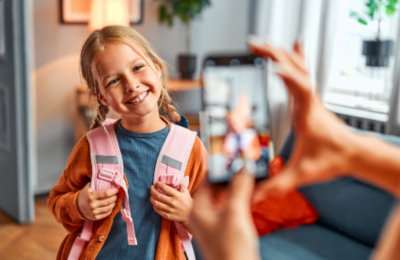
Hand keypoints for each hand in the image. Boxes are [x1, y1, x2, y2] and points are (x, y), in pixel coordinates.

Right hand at [77, 183, 118, 220]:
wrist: (76, 206)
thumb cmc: (85, 195)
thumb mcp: (88, 187)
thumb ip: (95, 182)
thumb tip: (106, 178)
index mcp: (91, 196)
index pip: (106, 194)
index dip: (113, 192)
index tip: (117, 190)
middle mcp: (92, 204)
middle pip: (108, 201)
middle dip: (115, 198)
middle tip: (117, 195)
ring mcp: (94, 212)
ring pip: (108, 208)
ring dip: (114, 203)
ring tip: (115, 200)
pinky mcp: (95, 217)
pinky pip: (106, 214)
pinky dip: (110, 210)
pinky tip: (111, 206)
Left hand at [150, 182, 192, 222]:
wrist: (191, 214)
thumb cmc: (188, 201)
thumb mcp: (185, 191)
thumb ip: (179, 186)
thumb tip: (172, 182)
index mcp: (177, 195)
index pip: (164, 188)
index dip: (158, 184)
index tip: (156, 183)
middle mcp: (172, 202)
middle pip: (158, 195)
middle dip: (153, 190)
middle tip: (151, 188)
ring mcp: (170, 210)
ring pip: (156, 203)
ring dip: (152, 198)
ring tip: (151, 196)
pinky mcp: (168, 216)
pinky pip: (158, 211)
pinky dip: (154, 206)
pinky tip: (154, 203)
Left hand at [189, 170, 258, 259]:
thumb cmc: (231, 249)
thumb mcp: (235, 213)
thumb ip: (239, 188)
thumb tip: (243, 167)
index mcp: (198, 209)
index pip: (208, 180)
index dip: (220, 168)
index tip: (233, 157)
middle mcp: (204, 214)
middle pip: (217, 188)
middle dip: (231, 177)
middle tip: (245, 164)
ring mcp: (215, 222)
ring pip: (226, 198)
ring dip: (238, 187)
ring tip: (251, 175)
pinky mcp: (226, 229)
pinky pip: (232, 207)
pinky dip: (241, 199)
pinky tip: (252, 193)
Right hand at [249, 42, 355, 199]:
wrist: (353, 154)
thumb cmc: (332, 160)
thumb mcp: (302, 175)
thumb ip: (278, 186)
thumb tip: (255, 195)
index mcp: (308, 115)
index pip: (302, 89)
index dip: (289, 77)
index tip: (273, 67)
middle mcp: (309, 101)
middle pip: (295, 69)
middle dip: (274, 54)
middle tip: (253, 46)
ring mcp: (310, 98)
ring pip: (298, 66)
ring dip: (280, 52)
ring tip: (261, 44)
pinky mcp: (309, 99)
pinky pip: (303, 71)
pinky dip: (297, 57)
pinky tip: (294, 46)